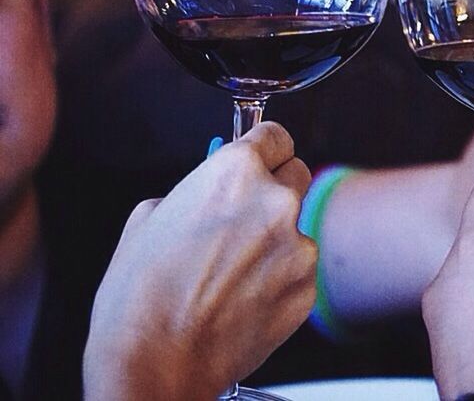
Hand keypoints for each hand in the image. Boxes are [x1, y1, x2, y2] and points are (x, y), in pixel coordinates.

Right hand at [83, 122, 316, 400]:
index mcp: (235, 173)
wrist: (153, 365)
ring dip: (275, 240)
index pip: (275, 135)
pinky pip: (299, 269)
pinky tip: (244, 297)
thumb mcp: (149, 217)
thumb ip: (194, 190)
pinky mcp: (306, 288)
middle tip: (247, 214)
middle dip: (275, 187)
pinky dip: (280, 278)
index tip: (263, 155)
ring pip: (296, 227)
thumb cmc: (141, 298)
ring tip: (233, 271)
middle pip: (296, 173)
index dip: (265, 147)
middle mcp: (275, 202)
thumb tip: (210, 191)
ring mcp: (296, 247)